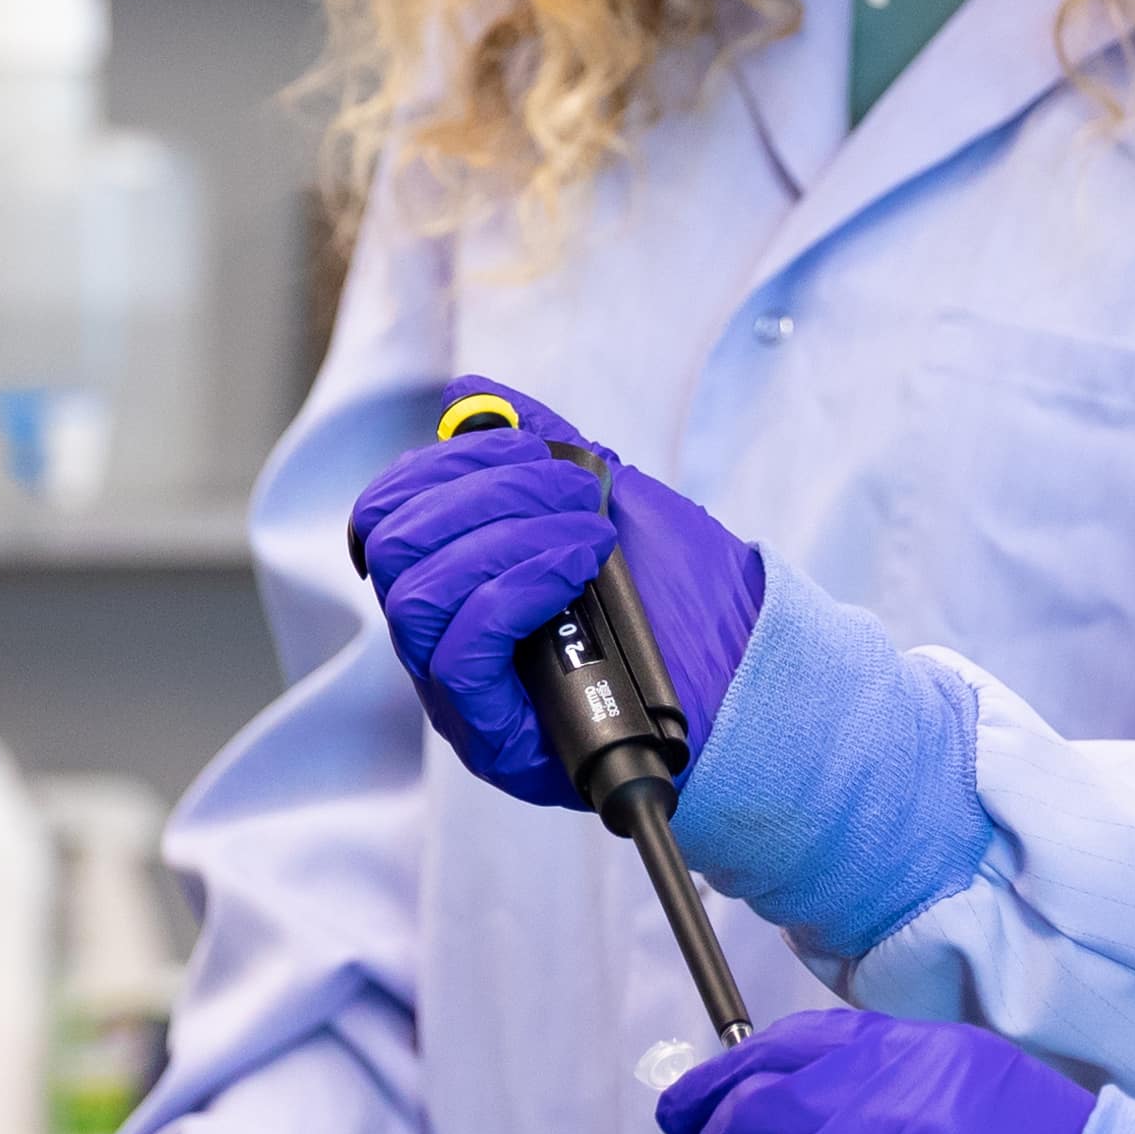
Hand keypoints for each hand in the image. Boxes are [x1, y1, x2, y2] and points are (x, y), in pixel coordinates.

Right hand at [342, 380, 766, 808]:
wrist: (749, 673)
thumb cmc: (682, 594)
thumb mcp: (605, 500)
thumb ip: (532, 449)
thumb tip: (466, 397)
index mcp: (454, 582)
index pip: (384, 517)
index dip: (437, 466)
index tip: (521, 446)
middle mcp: (440, 642)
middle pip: (391, 550)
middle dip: (481, 492)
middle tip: (570, 487)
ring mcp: (461, 697)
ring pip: (417, 596)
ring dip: (508, 536)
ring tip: (589, 530)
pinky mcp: (494, 736)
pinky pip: (462, 650)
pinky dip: (517, 586)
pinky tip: (576, 566)